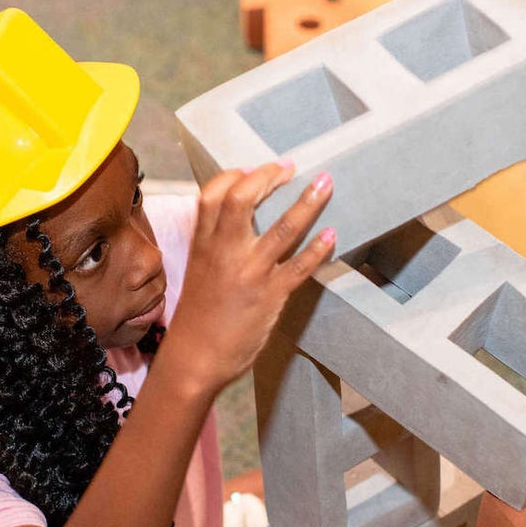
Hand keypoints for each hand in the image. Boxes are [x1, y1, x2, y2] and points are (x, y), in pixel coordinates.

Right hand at [157, 163, 335, 394]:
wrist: (194, 358)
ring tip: (325, 183)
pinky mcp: (270, 295)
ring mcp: (250, 273)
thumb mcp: (198, 271)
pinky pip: (300, 267)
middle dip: (269, 176)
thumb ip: (214, 245)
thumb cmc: (196, 318)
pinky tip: (331, 236)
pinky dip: (317, 249)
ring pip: (283, 229)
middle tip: (288, 168)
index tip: (254, 168)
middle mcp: (225, 252)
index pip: (212, 194)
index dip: (234, 174)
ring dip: (308, 202)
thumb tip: (238, 224)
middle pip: (243, 198)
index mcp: (202, 244)